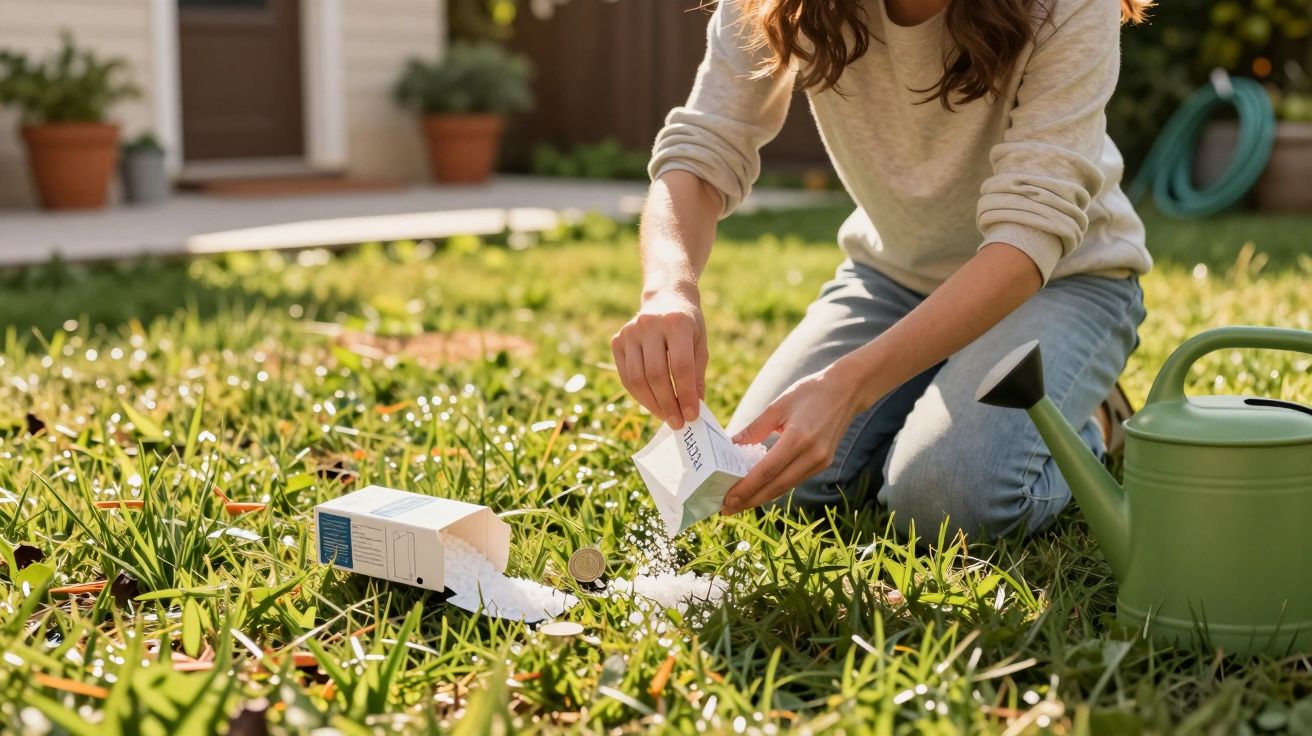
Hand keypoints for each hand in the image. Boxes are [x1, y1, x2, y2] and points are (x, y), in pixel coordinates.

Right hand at [611, 283, 707, 428]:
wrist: (666, 298)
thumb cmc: (688, 325)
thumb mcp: (700, 344)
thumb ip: (697, 374)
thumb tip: (694, 407)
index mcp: (676, 322)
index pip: (680, 366)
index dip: (685, 394)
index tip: (692, 416)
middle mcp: (650, 324)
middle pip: (656, 375)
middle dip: (668, 403)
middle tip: (678, 422)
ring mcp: (630, 332)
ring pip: (637, 378)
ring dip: (652, 403)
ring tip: (666, 416)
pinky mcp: (617, 340)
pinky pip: (626, 376)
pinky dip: (639, 395)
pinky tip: (652, 404)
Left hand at [721, 361, 870, 514]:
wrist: (847, 391)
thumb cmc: (810, 392)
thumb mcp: (777, 406)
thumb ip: (754, 429)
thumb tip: (731, 446)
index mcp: (798, 438)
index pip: (767, 471)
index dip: (746, 488)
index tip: (727, 499)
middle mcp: (812, 455)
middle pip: (776, 486)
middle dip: (750, 500)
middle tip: (727, 509)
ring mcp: (821, 461)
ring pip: (786, 486)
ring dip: (762, 497)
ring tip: (740, 502)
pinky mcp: (824, 463)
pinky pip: (796, 480)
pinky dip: (776, 486)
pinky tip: (761, 489)